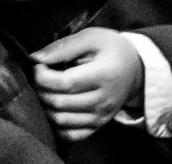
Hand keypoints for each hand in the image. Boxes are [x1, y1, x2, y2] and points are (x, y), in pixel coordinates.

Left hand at [30, 27, 143, 141]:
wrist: (135, 69)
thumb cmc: (111, 49)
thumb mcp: (91, 37)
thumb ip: (64, 46)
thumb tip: (36, 58)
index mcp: (104, 75)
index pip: (65, 83)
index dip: (43, 76)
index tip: (38, 65)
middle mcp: (103, 100)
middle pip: (60, 102)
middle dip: (41, 89)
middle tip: (40, 76)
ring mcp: (101, 117)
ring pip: (61, 120)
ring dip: (45, 105)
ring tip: (47, 89)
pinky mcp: (97, 126)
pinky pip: (71, 135)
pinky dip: (56, 124)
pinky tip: (55, 107)